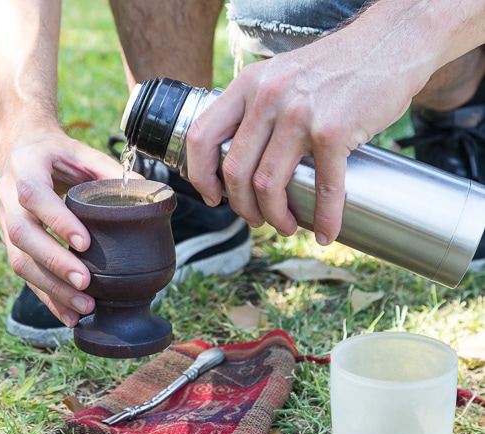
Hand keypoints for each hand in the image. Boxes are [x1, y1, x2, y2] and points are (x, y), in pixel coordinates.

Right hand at [0, 128, 126, 326]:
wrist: (21, 150)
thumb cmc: (57, 153)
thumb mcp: (81, 151)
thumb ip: (108, 171)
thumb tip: (146, 194)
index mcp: (25, 169)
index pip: (34, 196)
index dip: (57, 221)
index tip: (85, 243)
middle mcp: (7, 197)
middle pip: (22, 235)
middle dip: (54, 263)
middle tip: (85, 283)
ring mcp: (4, 222)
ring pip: (20, 260)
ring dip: (50, 287)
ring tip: (82, 306)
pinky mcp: (9, 243)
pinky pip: (24, 274)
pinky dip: (46, 297)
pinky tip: (68, 315)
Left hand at [185, 19, 421, 244]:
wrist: (389, 43)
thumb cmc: (335, 66)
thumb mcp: (280, 74)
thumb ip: (256, 106)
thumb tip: (239, 154)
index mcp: (247, 86)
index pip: (201, 137)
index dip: (200, 175)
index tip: (212, 196)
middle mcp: (267, 99)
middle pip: (235, 171)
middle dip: (242, 207)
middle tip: (255, 218)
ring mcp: (299, 116)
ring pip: (268, 185)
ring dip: (275, 216)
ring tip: (285, 225)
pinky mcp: (334, 132)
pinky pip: (323, 187)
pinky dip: (324, 218)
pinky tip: (325, 232)